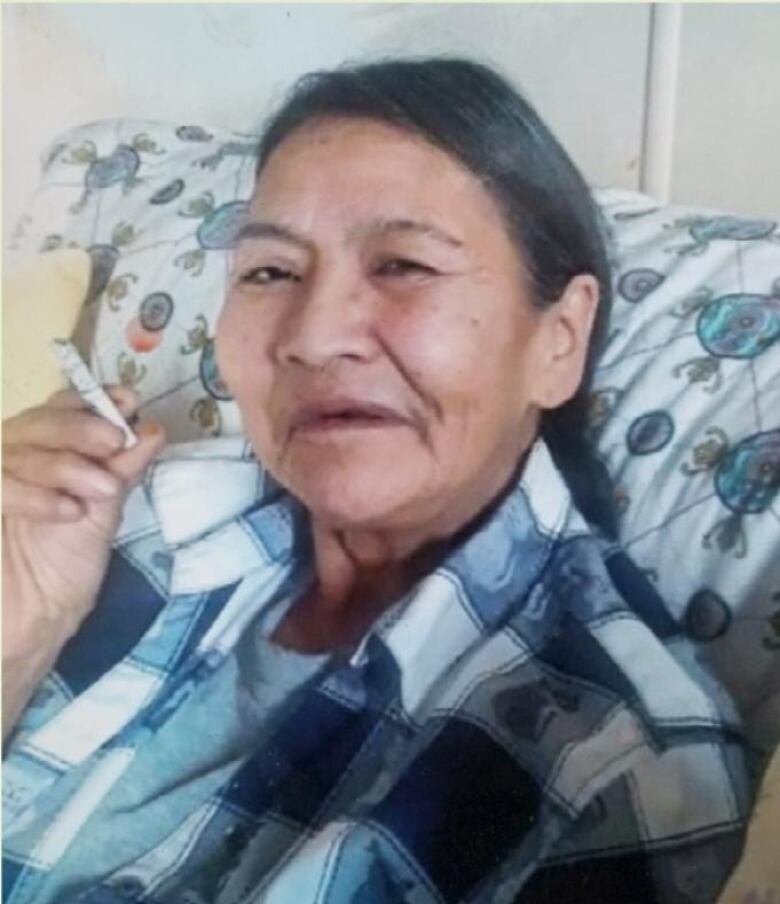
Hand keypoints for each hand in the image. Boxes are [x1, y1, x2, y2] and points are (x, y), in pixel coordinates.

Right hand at [2, 386, 165, 734]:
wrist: (27, 630)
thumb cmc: (61, 575)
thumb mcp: (100, 516)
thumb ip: (119, 472)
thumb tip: (152, 429)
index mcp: (42, 457)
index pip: (59, 409)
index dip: (91, 400)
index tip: (127, 402)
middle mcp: (9, 461)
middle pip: (35, 419)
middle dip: (79, 425)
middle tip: (114, 441)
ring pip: (15, 445)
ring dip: (65, 464)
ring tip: (102, 491)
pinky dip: (34, 493)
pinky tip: (68, 512)